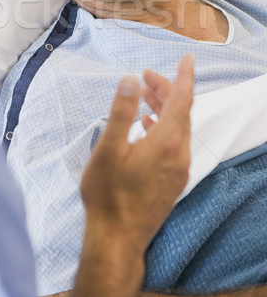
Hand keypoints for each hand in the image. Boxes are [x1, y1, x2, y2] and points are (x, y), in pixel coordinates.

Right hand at [81, 54, 193, 250]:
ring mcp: (179, 169)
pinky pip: (175, 144)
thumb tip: (129, 80)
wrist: (118, 239)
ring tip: (143, 96)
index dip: (185, 76)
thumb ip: (120, 112)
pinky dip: (164, 127)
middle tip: (145, 77)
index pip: (183, 99)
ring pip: (178, 128)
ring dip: (163, 108)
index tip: (188, 57)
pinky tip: (145, 126)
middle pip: (181, 112)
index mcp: (166, 142)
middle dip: (166, 89)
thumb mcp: (108, 149)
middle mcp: (179, 154)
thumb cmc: (108, 195)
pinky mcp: (174, 180)